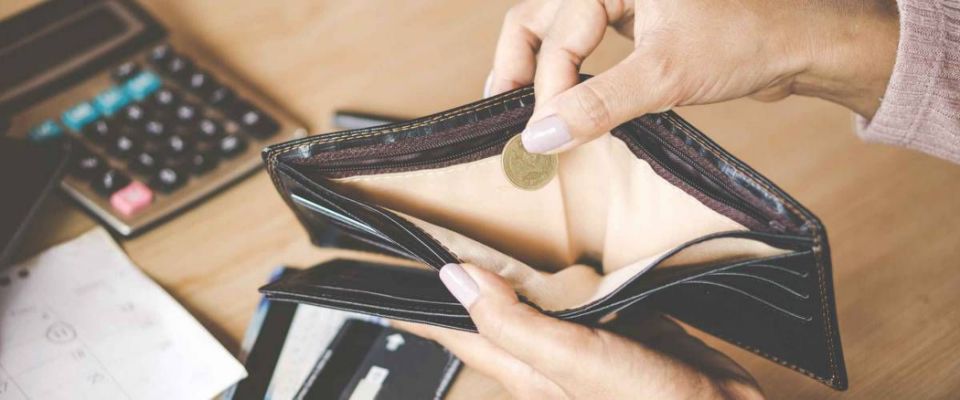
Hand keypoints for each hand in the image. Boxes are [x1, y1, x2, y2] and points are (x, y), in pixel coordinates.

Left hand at [395, 263, 763, 398]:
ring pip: (527, 295)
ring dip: (505, 265)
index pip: (451, 329)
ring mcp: (576, 338)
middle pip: (484, 308)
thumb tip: (455, 280)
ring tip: (480, 225)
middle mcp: (541, 352)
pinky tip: (559, 243)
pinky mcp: (612, 322)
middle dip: (455, 275)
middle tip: (428, 233)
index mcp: (520, 364)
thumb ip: (514, 324)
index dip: (415, 304)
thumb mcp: (572, 362)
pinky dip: (558, 267)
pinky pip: (573, 290)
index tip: (380, 275)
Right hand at [484, 0, 898, 153]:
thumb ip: (599, 103)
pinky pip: (583, 43)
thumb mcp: (666, 74)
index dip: (548, 86)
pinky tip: (562, 99)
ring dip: (537, 67)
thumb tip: (541, 135)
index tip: (545, 136)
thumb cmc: (744, 40)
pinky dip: (566, 71)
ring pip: (556, 29)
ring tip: (519, 105)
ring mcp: (621, 0)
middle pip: (539, 17)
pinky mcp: (634, 23)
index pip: (557, 31)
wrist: (798, 45)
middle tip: (506, 112)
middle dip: (521, 66)